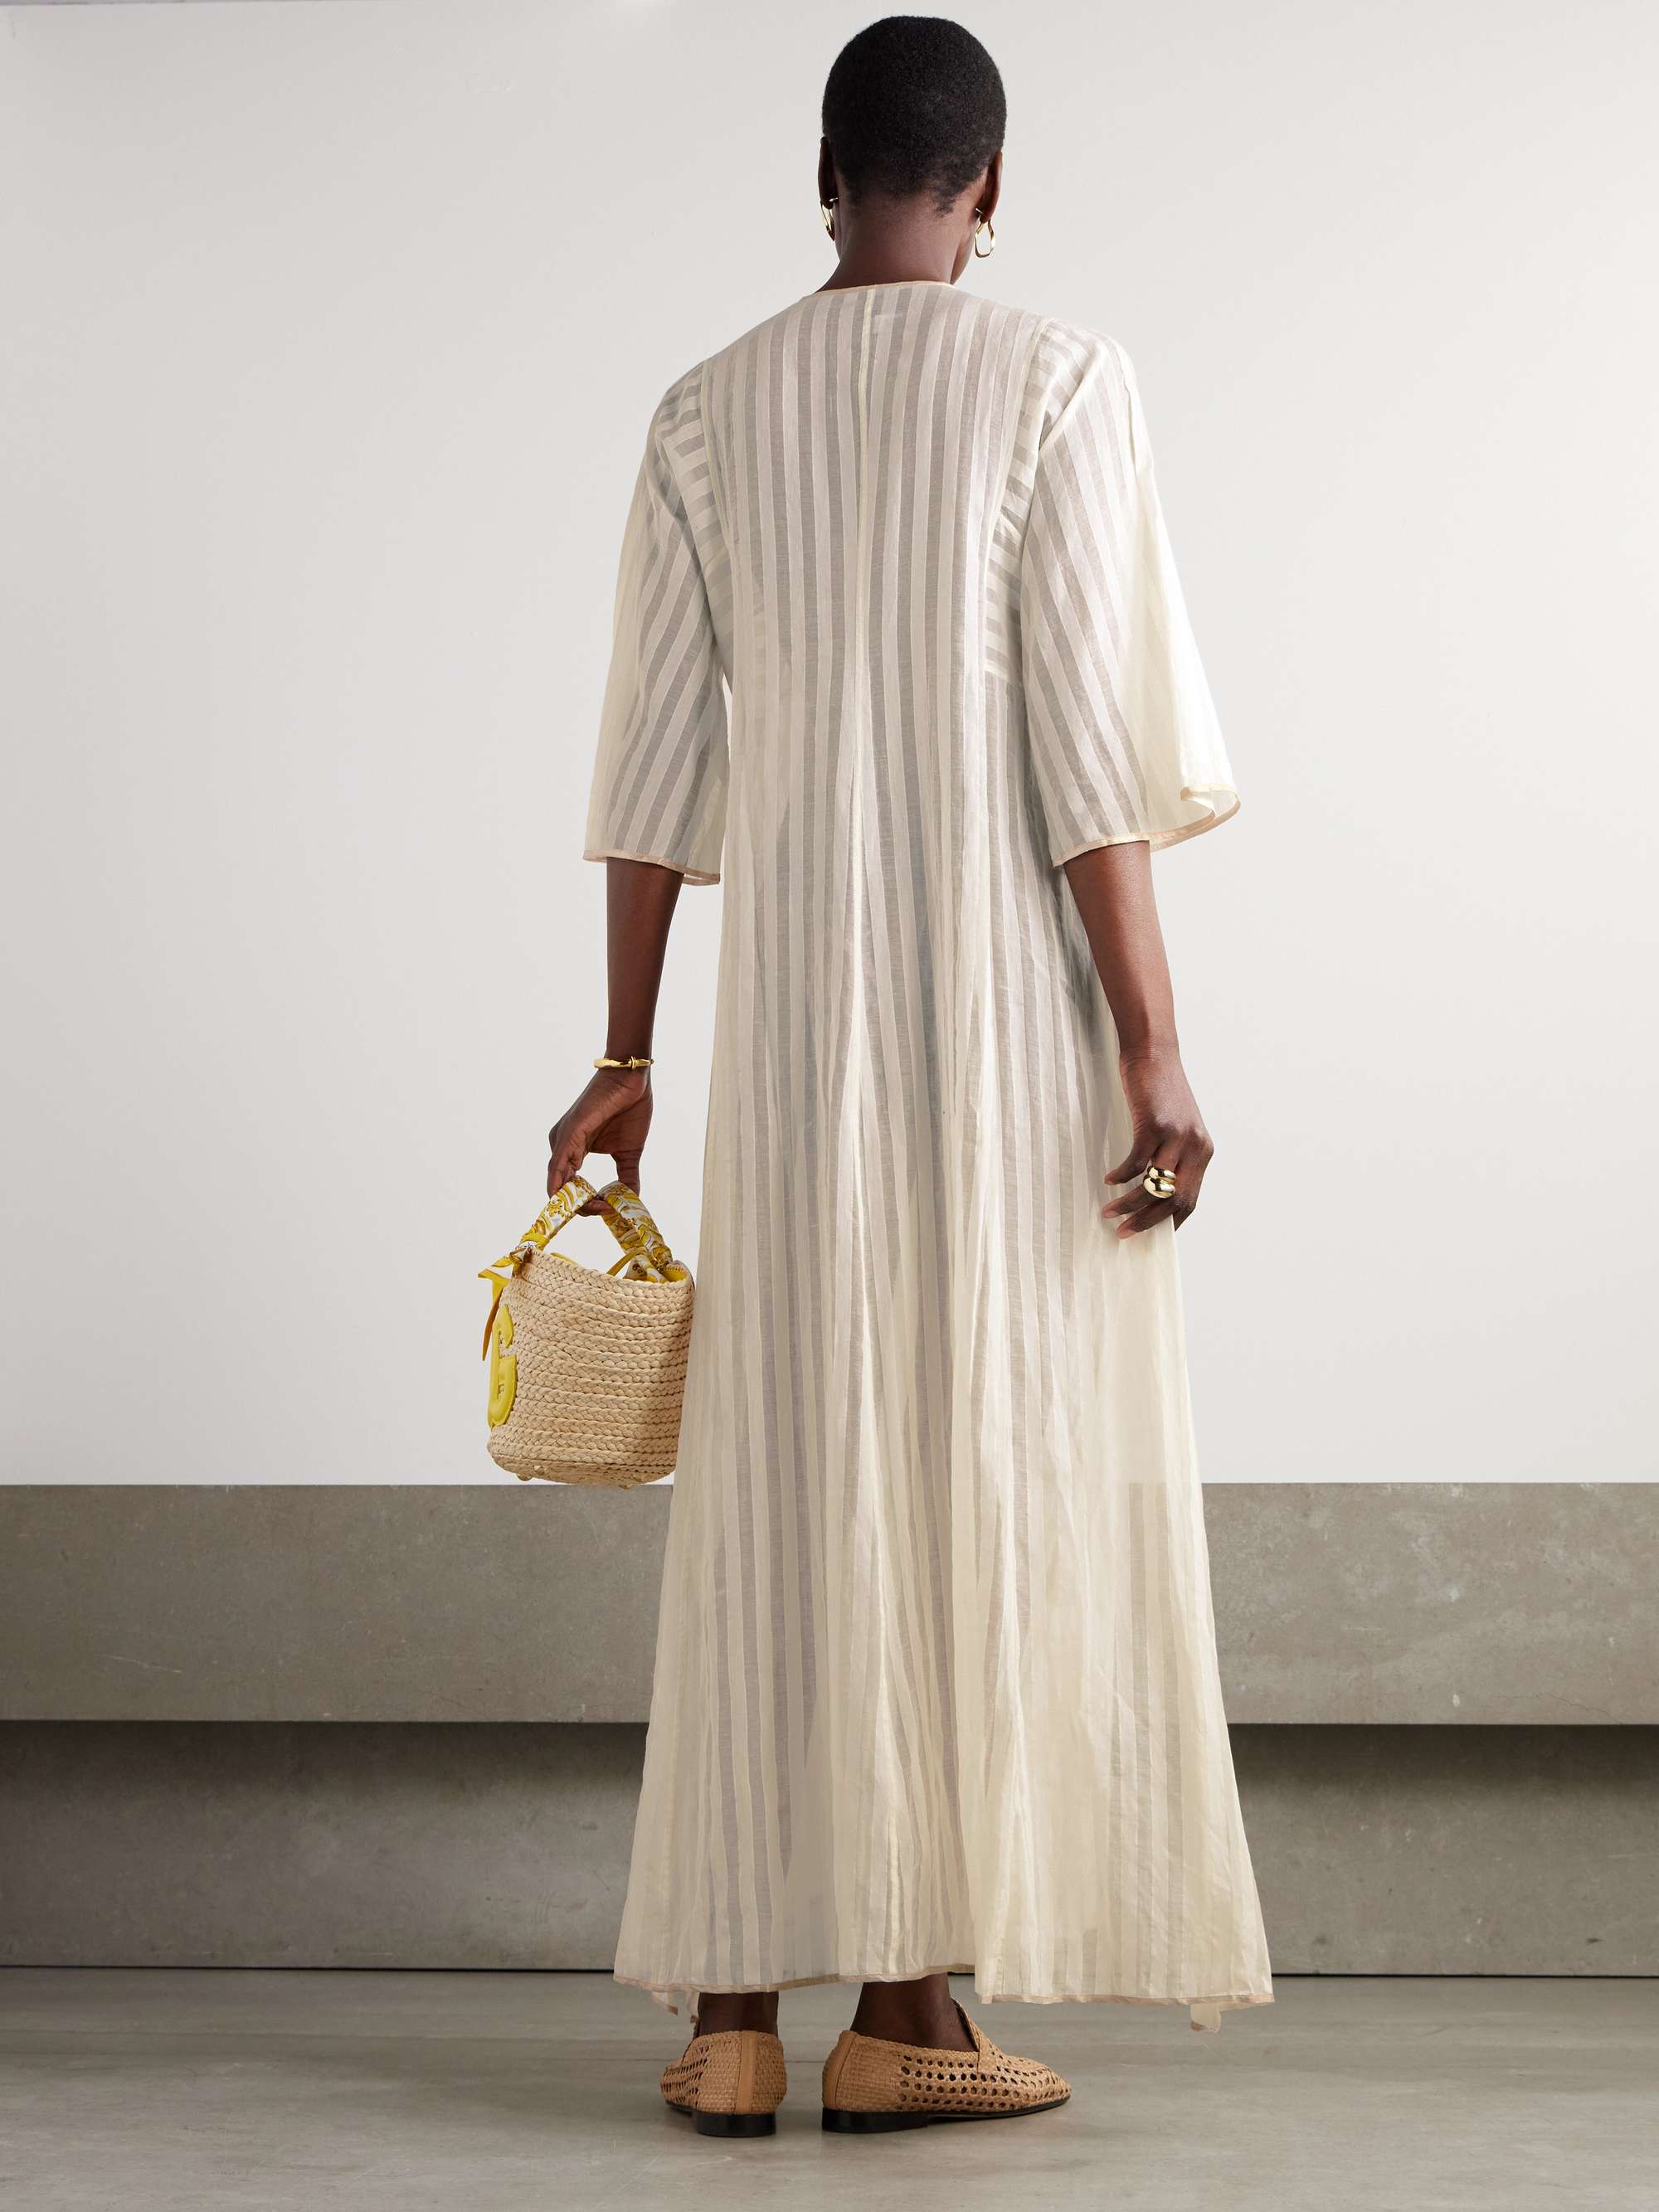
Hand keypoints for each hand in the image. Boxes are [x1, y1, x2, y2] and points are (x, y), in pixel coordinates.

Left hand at [547, 1067, 651, 1205]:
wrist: (632, 1080)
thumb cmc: (629, 1109)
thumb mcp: (628, 1152)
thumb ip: (626, 1177)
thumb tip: (630, 1200)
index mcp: (574, 1150)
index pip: (570, 1187)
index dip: (586, 1205)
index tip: (608, 1209)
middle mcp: (562, 1146)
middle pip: (561, 1190)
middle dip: (583, 1207)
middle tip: (607, 1210)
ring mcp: (562, 1140)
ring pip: (558, 1183)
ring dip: (579, 1202)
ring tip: (603, 1206)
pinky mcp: (568, 1133)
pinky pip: (559, 1166)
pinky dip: (568, 1187)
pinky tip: (585, 1199)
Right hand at [1100, 1046, 1213, 1236]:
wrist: (1154, 1053)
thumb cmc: (1160, 1091)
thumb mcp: (1177, 1126)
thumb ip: (1173, 1155)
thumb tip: (1154, 1188)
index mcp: (1204, 1152)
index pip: (1190, 1200)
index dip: (1169, 1222)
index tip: (1148, 1235)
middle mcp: (1196, 1147)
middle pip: (1174, 1200)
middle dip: (1147, 1222)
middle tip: (1124, 1233)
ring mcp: (1177, 1136)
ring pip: (1154, 1187)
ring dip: (1129, 1205)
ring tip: (1109, 1212)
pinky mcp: (1156, 1125)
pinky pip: (1136, 1163)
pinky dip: (1121, 1176)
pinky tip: (1109, 1179)